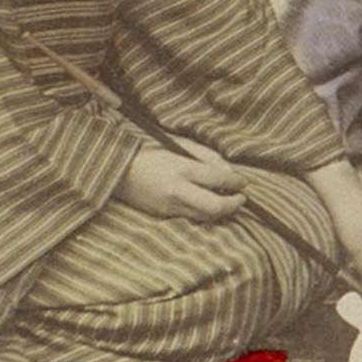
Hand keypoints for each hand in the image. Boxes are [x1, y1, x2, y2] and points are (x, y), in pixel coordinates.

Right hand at [115, 145, 247, 222]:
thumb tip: (229, 171)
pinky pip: (190, 217)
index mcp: (182, 169)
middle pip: (215, 207)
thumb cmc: (152, 152)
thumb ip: (206, 157)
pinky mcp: (162, 215)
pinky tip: (207, 203)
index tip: (244, 182)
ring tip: (227, 201)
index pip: (219, 179)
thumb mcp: (180, 145)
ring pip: (205, 217)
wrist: (118, 170)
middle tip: (242, 199)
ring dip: (221, 211)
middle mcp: (177, 191)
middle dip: (233, 205)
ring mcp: (169, 206)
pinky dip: (203, 212)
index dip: (236, 182)